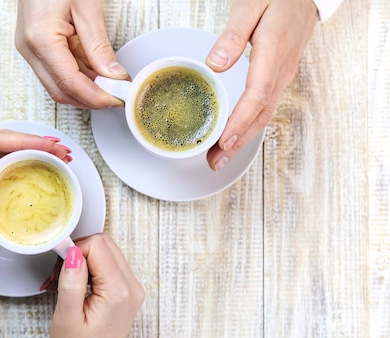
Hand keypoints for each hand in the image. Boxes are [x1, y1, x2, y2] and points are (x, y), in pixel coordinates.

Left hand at [0, 130, 70, 274]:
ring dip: (34, 156)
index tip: (50, 146)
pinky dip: (25, 171)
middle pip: (5, 146)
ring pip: (8, 158)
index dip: (25, 141)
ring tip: (58, 159)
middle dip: (36, 145)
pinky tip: (39, 174)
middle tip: (62, 151)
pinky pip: (6, 175)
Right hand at [15, 0, 128, 108]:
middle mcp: (29, 49)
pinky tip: (96, 75)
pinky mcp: (33, 48)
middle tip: (116, 96)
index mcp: (41, 38)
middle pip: (60, 91)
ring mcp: (29, 50)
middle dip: (90, 99)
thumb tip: (114, 76)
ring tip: (110, 86)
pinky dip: (77, 78)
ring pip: (57, 86)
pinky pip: (56, 73)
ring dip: (84, 91)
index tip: (116, 99)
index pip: (70, 82)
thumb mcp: (86, 7)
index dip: (95, 96)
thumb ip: (99, 46)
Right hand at [49, 234, 144, 337]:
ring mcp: (132, 290)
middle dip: (77, 253)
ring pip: (106, 251)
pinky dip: (89, 268)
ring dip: (82, 260)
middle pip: (104, 244)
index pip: (97, 245)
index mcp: (118, 292)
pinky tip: (75, 285)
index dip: (73, 252)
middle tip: (59, 276)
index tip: (58, 270)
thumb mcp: (66, 318)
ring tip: (64, 283)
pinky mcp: (126, 292)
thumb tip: (73, 252)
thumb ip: (71, 282)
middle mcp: (131, 287)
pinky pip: (108, 264)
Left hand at [205, 0, 317, 170]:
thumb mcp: (250, 7)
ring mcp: (282, 75)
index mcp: (273, 54)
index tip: (223, 141)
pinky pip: (265, 106)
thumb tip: (215, 64)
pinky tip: (235, 134)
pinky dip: (249, 125)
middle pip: (260, 115)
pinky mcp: (279, 76)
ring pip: (263, 114)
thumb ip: (232, 36)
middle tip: (215, 162)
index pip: (256, 96)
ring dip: (242, 138)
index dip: (239, 122)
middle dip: (237, 142)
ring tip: (220, 157)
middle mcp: (281, 71)